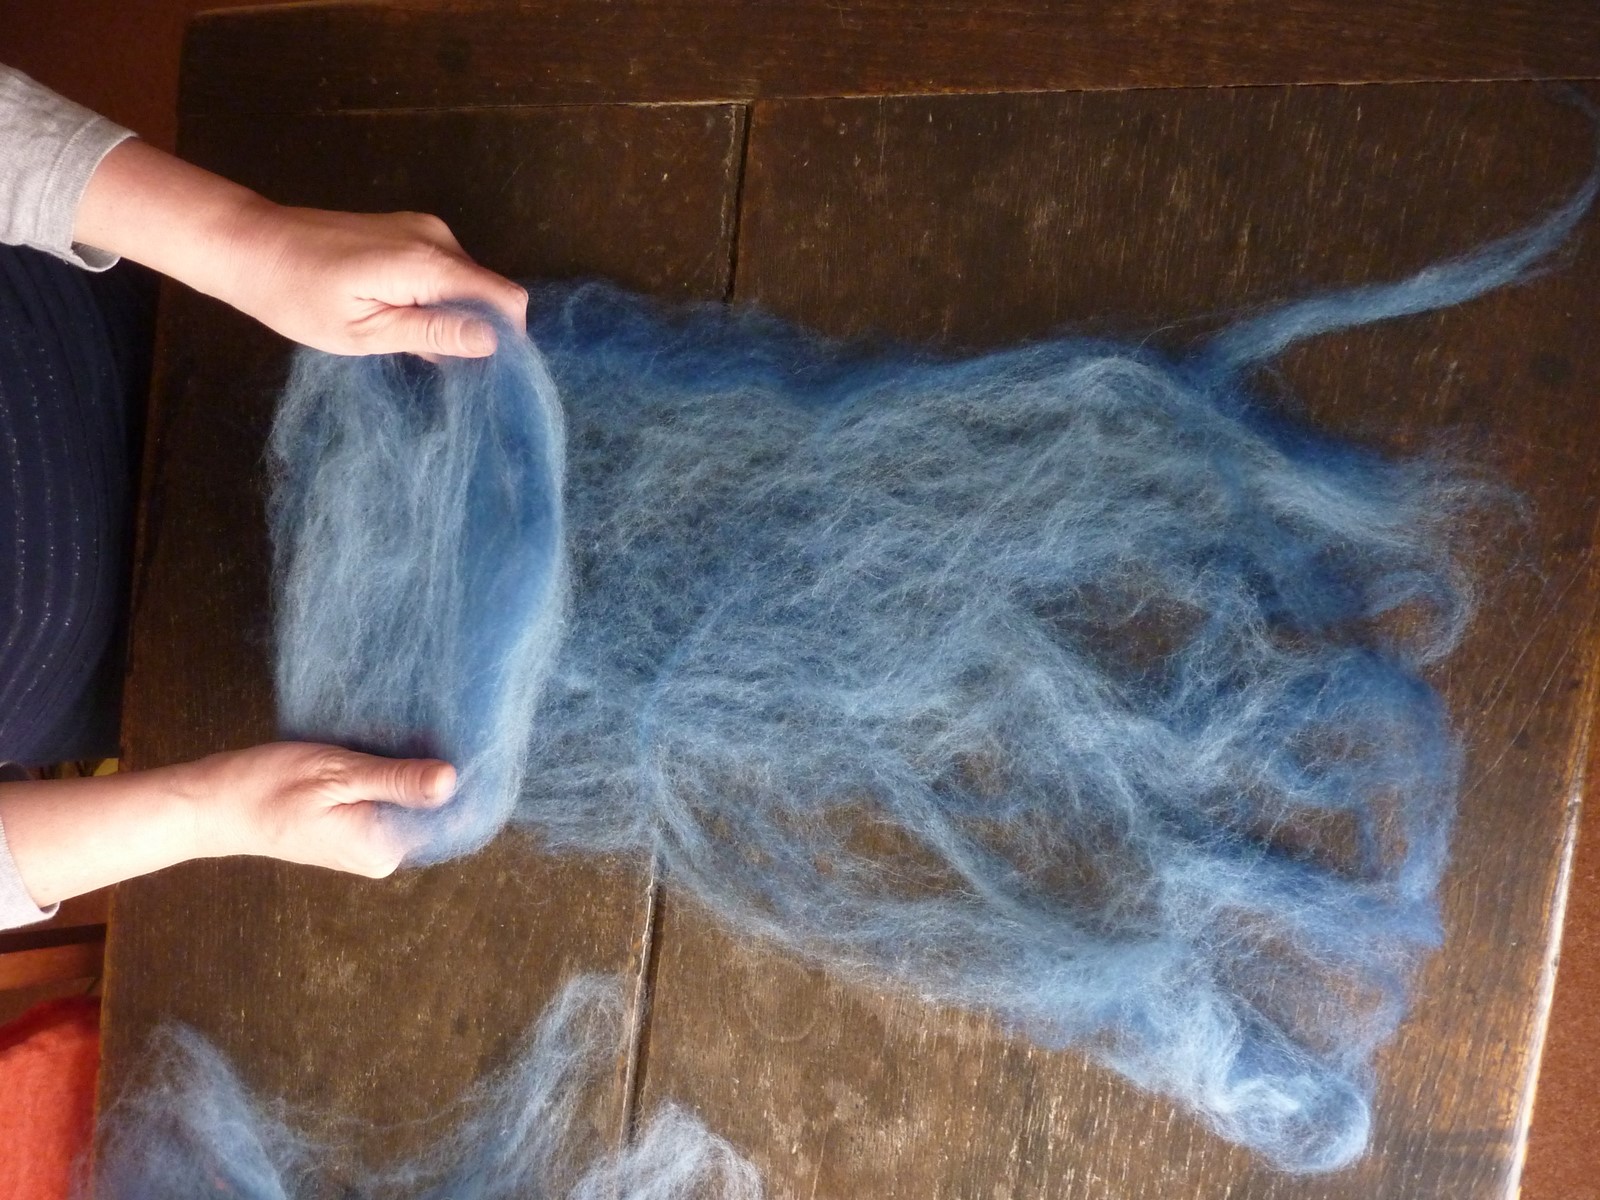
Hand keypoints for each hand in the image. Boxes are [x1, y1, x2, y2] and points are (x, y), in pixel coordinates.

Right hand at [0, 742, 457, 907]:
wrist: (212, 804)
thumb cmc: (267, 787)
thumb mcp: (337, 775)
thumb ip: (395, 779)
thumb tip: (450, 780)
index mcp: (383, 848)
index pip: (447, 816)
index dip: (464, 776)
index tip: (475, 736)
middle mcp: (382, 852)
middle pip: (432, 807)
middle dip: (440, 767)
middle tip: (450, 718)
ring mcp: (367, 841)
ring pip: (410, 798)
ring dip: (416, 765)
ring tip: (427, 723)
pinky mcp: (353, 825)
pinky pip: (388, 795)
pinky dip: (392, 769)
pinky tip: (395, 740)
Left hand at [215, 202, 528, 357]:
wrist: (249, 245)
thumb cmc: (297, 296)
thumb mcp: (365, 332)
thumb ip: (432, 335)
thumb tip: (493, 342)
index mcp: (428, 263)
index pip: (505, 298)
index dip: (507, 339)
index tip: (486, 372)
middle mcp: (436, 238)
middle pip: (489, 292)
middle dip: (476, 331)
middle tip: (438, 368)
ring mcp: (423, 229)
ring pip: (468, 284)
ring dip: (452, 318)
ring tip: (409, 345)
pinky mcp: (409, 231)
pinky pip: (445, 272)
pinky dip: (435, 301)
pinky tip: (400, 320)